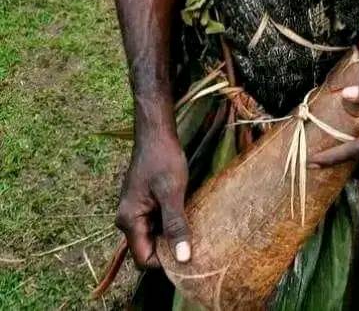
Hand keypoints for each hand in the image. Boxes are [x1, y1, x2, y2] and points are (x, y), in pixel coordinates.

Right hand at [116, 129, 190, 268]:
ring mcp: (134, 212)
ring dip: (171, 235)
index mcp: (129, 220)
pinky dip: (169, 224)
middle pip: (148, 250)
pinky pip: (155, 224)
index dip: (165, 262)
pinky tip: (185, 215)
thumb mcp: (173, 192)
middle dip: (170, 249)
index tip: (189, 254)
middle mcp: (127, 220)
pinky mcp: (142, 204)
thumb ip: (175, 225)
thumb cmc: (163, 158)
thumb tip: (183, 259)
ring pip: (153, 237)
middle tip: (194, 241)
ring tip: (192, 227)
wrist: (156, 133)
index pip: (144, 259)